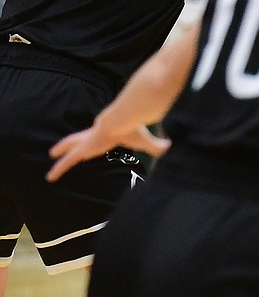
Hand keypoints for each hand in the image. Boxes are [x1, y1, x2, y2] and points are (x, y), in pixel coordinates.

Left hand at [47, 124, 169, 182]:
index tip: (93, 138)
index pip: (98, 135)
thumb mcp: (145, 139)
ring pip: (71, 146)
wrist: (124, 120)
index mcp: (108, 132)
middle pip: (80, 138)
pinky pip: (68, 161)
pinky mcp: (84, 148)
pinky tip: (51, 176)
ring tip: (51, 154)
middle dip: (70, 142)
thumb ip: (155, 145)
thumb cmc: (134, 128)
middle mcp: (95, 135)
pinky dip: (59, 168)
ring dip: (61, 149)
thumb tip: (170, 147)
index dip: (95, 138)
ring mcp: (87, 141)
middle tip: (58, 147)